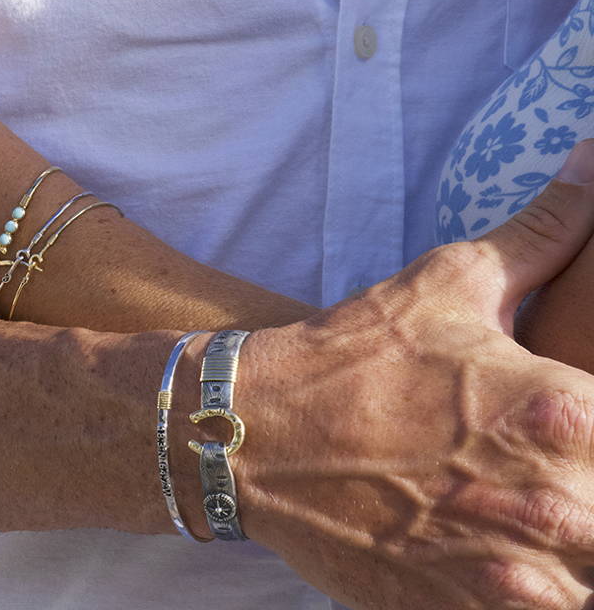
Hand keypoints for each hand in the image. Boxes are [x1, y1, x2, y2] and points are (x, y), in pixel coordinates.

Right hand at [209, 140, 593, 607]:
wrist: (247, 436)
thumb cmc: (351, 359)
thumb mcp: (448, 282)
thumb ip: (544, 232)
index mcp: (568, 415)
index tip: (575, 434)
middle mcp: (557, 503)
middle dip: (589, 499)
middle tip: (549, 478)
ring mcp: (512, 576)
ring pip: (591, 585)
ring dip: (575, 558)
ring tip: (531, 526)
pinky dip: (532, 594)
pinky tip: (501, 562)